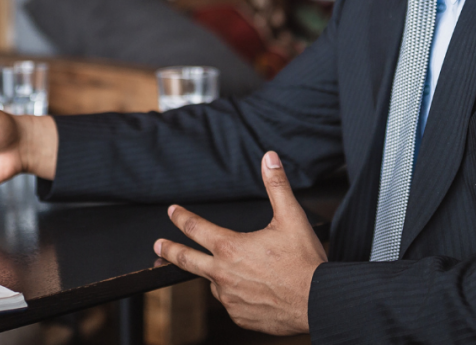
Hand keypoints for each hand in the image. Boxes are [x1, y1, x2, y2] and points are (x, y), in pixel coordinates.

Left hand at [152, 152, 324, 335]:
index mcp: (230, 247)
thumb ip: (277, 186)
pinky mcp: (239, 316)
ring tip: (234, 270)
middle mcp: (223, 274)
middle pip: (186, 260)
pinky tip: (252, 290)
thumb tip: (269, 159)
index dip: (181, 217)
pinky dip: (235, 294)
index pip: (196, 228)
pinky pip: (231, 303)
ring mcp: (229, 298)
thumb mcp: (292, 218)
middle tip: (157, 245)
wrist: (318, 302)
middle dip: (168, 250)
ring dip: (217, 274)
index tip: (172, 211)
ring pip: (214, 283)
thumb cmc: (304, 262)